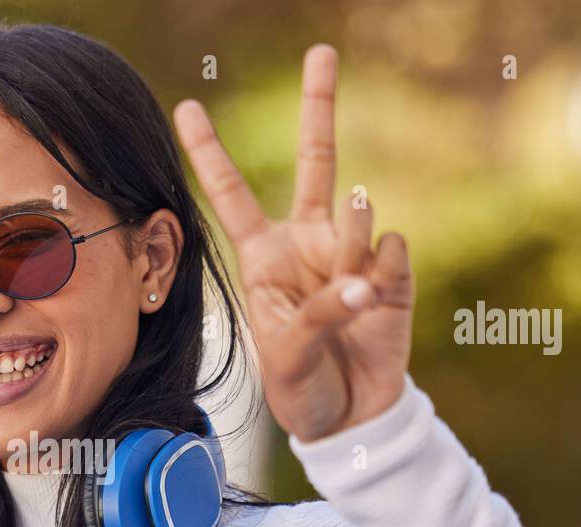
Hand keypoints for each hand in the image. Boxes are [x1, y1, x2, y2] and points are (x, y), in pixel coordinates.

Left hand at [173, 44, 414, 442]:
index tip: (186, 107)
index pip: (232, 197)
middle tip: (321, 50)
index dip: (211, 154)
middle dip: (319, 106)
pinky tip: (378, 302)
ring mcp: (351, 255)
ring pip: (358, 213)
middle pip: (316, 161)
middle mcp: (307, 245)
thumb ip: (319, 312)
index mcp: (264, 260)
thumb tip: (365, 274)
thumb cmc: (300, 390)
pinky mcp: (392, 274)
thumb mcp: (287, 358)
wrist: (351, 421)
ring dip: (354, 240)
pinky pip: (394, 250)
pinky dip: (386, 274)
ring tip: (354, 287)